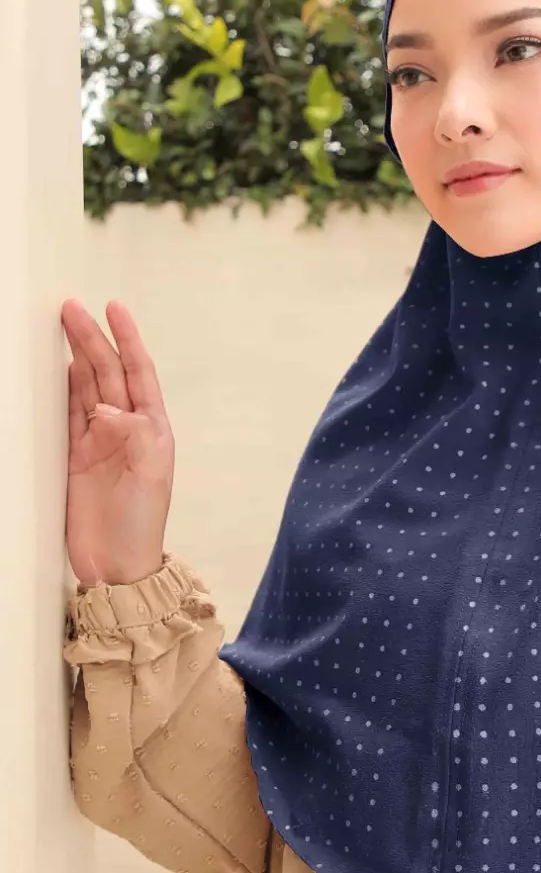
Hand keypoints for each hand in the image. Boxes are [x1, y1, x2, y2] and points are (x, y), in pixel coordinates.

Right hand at [61, 298, 175, 587]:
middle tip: (70, 308)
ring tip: (62, 325)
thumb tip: (107, 409)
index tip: (114, 309)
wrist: (116, 564)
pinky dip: (62, 390)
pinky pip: (67, 414)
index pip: (139, 373)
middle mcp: (126, 429)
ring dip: (75, 357)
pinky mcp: (74, 456)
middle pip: (107, 373)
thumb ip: (134, 437)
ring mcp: (98, 441)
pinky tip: (58, 369)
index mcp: (151, 429)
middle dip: (92, 340)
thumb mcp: (150, 477)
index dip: (128, 340)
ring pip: (85, 388)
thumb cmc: (141, 524)